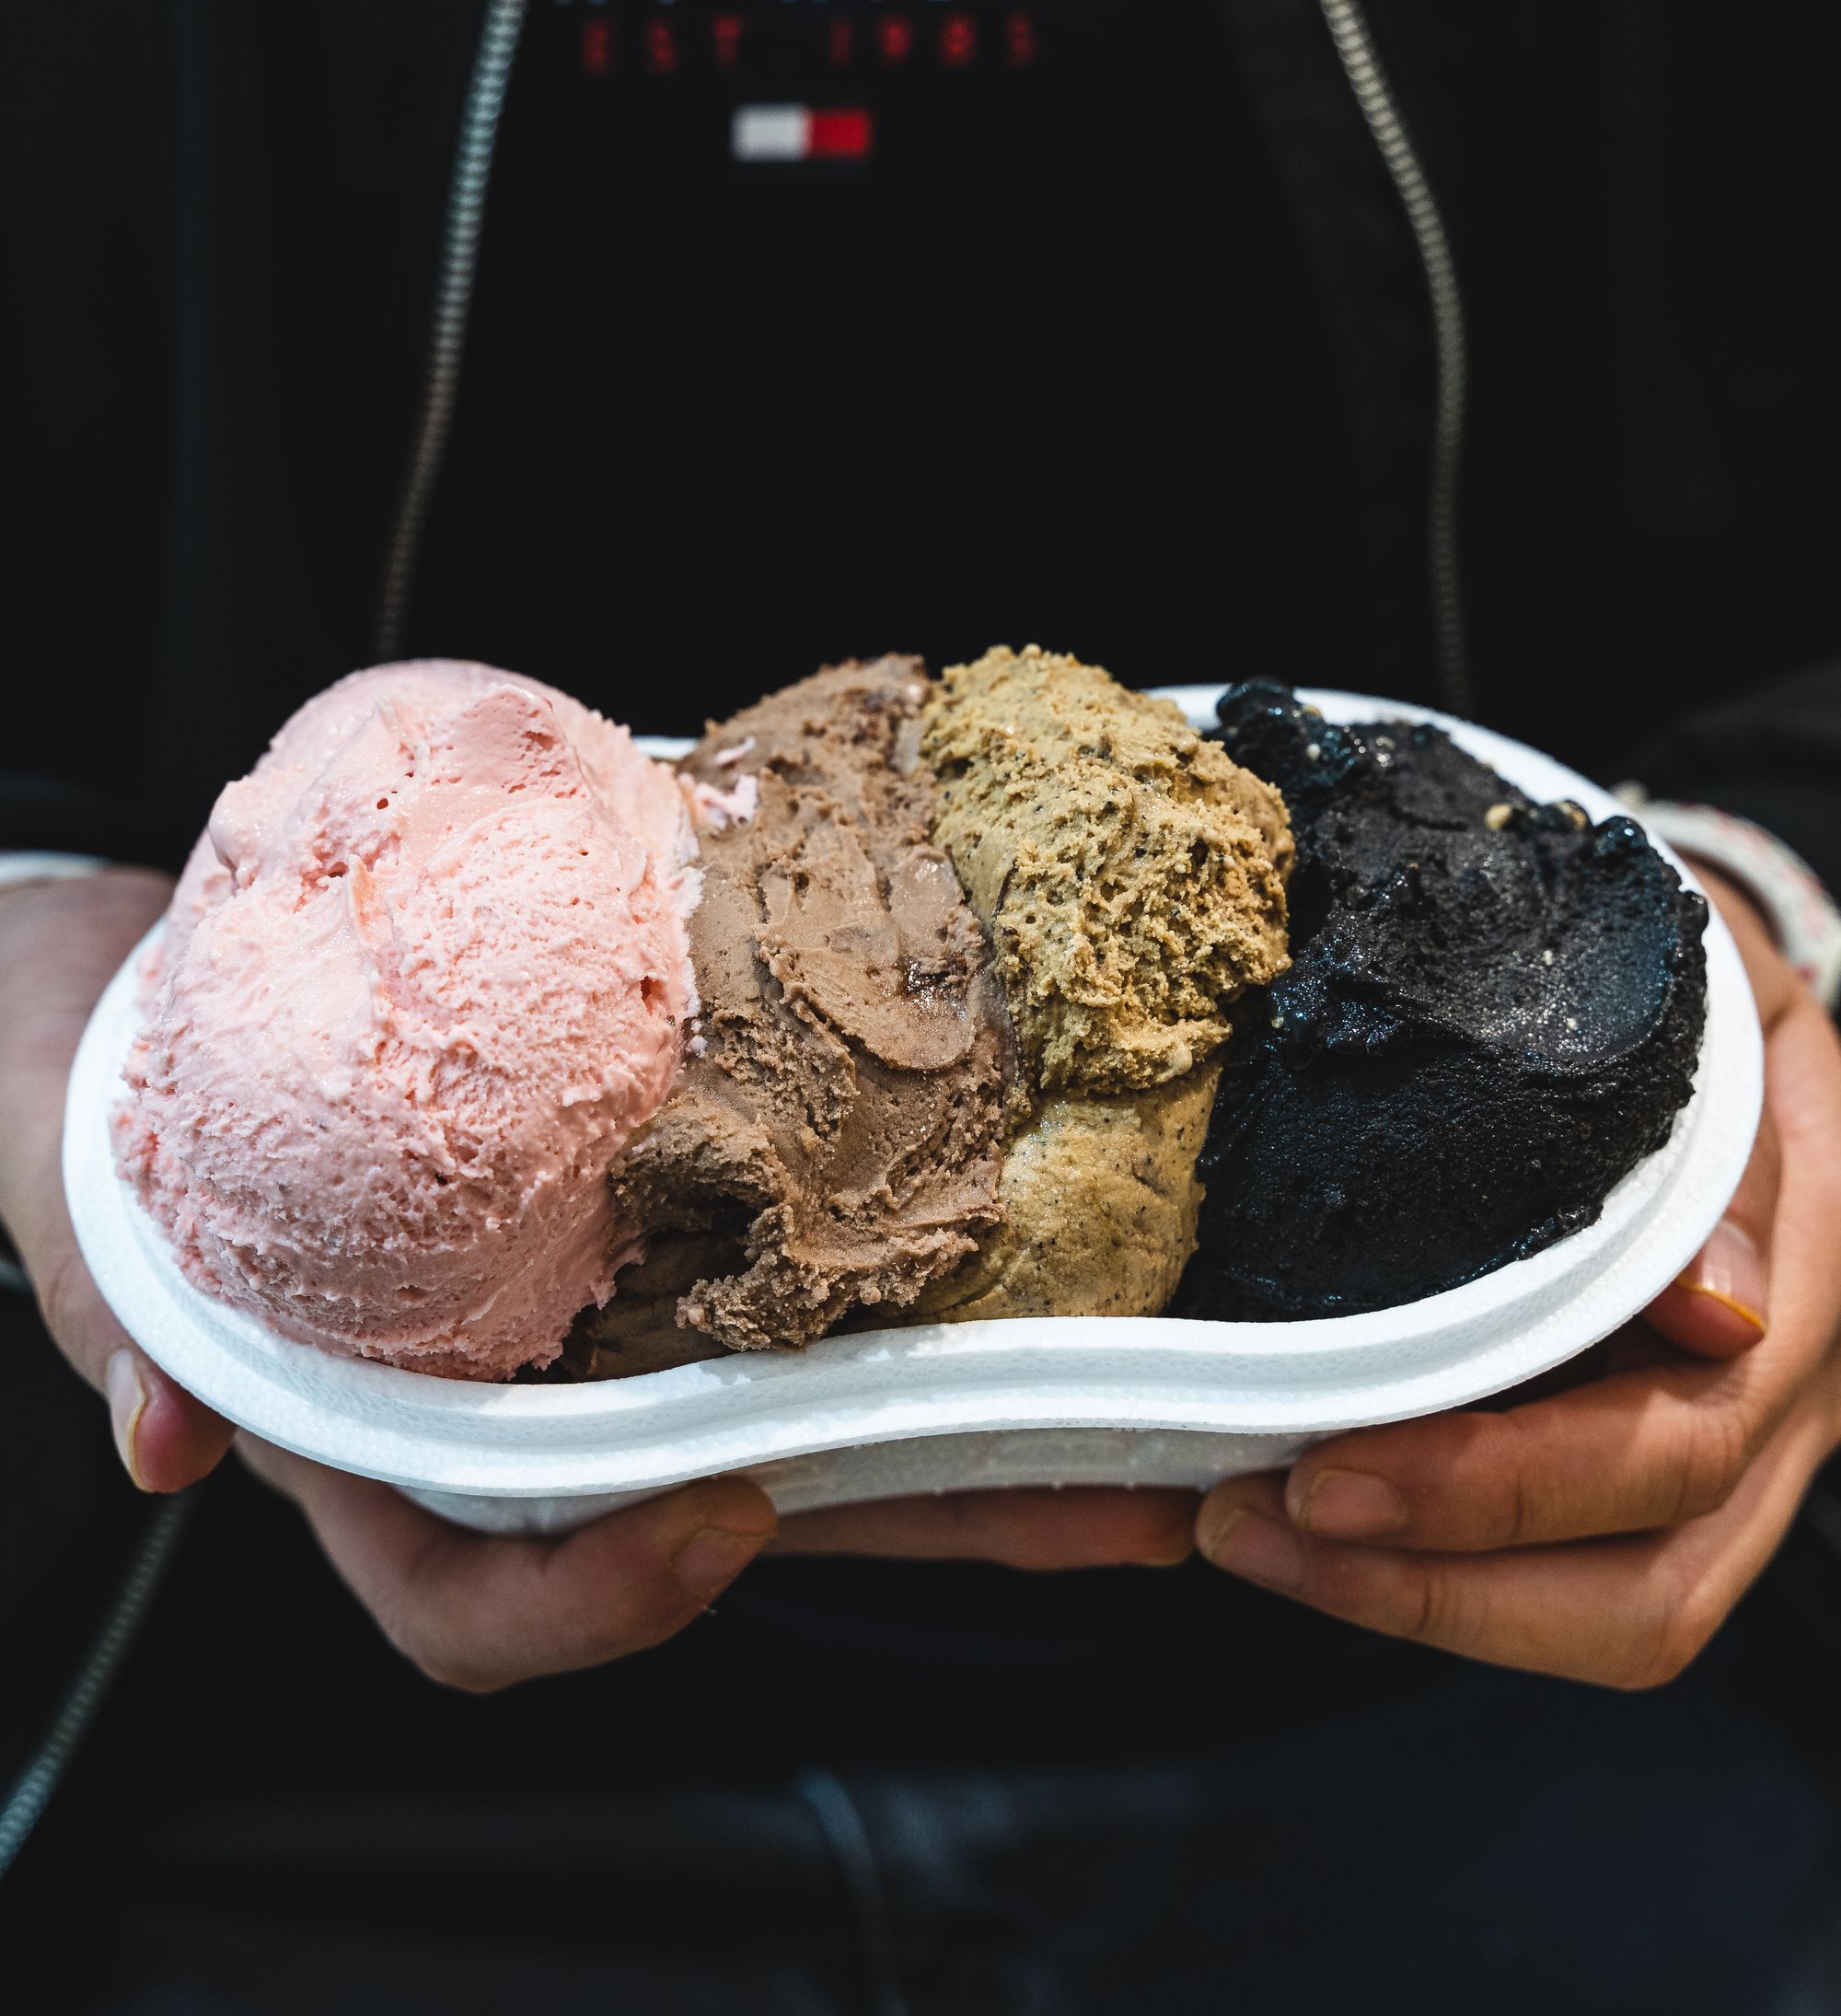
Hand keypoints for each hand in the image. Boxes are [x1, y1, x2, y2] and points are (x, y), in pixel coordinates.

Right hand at [2, 872, 1190, 1690]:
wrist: (180, 1036)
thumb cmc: (154, 1165)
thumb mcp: (122, 1257)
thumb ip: (146, 1349)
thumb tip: (158, 1432)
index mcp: (401, 1457)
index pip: (490, 1603)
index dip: (606, 1603)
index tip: (722, 1518)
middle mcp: (543, 1418)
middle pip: (755, 1510)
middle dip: (942, 1519)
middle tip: (1127, 1506)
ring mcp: (627, 1327)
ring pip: (823, 1403)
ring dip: (995, 1412)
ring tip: (1173, 1407)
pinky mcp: (676, 1222)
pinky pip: (814, 1261)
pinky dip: (926, 1258)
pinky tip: (1047, 1227)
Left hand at [1193, 871, 1840, 1686]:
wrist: (1726, 1000)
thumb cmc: (1694, 981)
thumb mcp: (1712, 993)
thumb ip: (1715, 1133)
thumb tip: (1716, 1306)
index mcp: (1817, 1281)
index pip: (1685, 1442)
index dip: (1511, 1483)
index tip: (1332, 1468)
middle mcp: (1790, 1396)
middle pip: (1653, 1580)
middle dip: (1439, 1574)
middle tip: (1257, 1513)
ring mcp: (1740, 1447)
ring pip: (1618, 1616)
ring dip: (1421, 1604)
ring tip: (1249, 1533)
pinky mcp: (1657, 1464)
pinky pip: (1566, 1579)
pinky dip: (1428, 1575)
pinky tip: (1297, 1527)